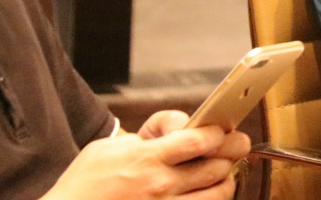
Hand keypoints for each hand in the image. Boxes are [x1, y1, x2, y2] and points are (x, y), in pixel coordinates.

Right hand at [44, 120, 251, 199]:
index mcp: (146, 159)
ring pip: (216, 195)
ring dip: (226, 181)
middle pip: (216, 167)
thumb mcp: (109, 147)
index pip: (199, 141)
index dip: (219, 133)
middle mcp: (160, 186)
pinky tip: (208, 196)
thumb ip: (146, 135)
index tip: (225, 129)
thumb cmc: (83, 184)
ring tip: (224, 173)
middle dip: (232, 153)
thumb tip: (178, 128)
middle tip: (237, 146)